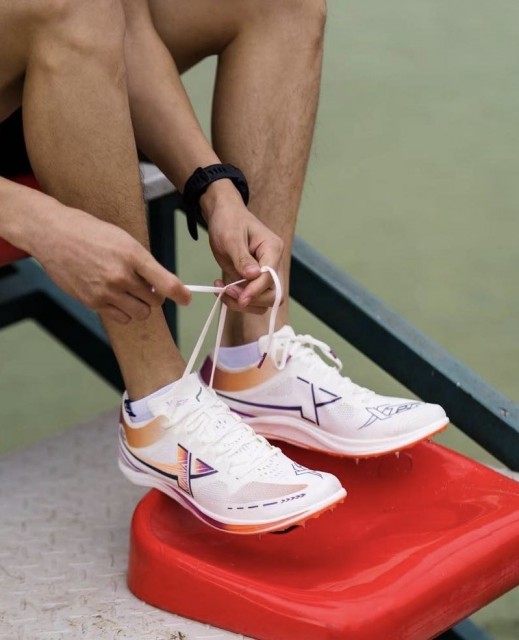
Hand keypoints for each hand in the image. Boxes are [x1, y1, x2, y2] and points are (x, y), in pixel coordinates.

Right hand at [34, 205, 190, 322]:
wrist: (53, 235)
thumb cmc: (90, 233)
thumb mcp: (124, 239)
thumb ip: (143, 263)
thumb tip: (161, 285)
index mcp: (133, 255)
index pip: (166, 284)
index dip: (181, 294)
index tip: (186, 298)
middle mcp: (121, 276)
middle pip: (155, 302)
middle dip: (155, 296)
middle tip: (145, 285)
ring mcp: (106, 291)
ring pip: (141, 313)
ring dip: (141, 306)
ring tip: (129, 291)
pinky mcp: (93, 302)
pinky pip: (121, 318)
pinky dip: (124, 312)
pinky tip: (115, 297)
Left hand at [202, 181, 283, 313]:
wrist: (223, 215)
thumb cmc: (228, 220)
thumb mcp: (231, 237)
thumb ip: (242, 258)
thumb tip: (253, 275)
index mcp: (272, 249)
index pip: (271, 277)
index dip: (256, 290)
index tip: (240, 298)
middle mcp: (272, 263)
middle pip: (273, 294)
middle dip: (251, 299)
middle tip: (228, 292)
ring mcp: (262, 274)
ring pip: (263, 302)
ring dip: (242, 303)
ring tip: (222, 291)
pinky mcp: (252, 280)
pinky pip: (250, 299)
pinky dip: (236, 300)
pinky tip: (222, 289)